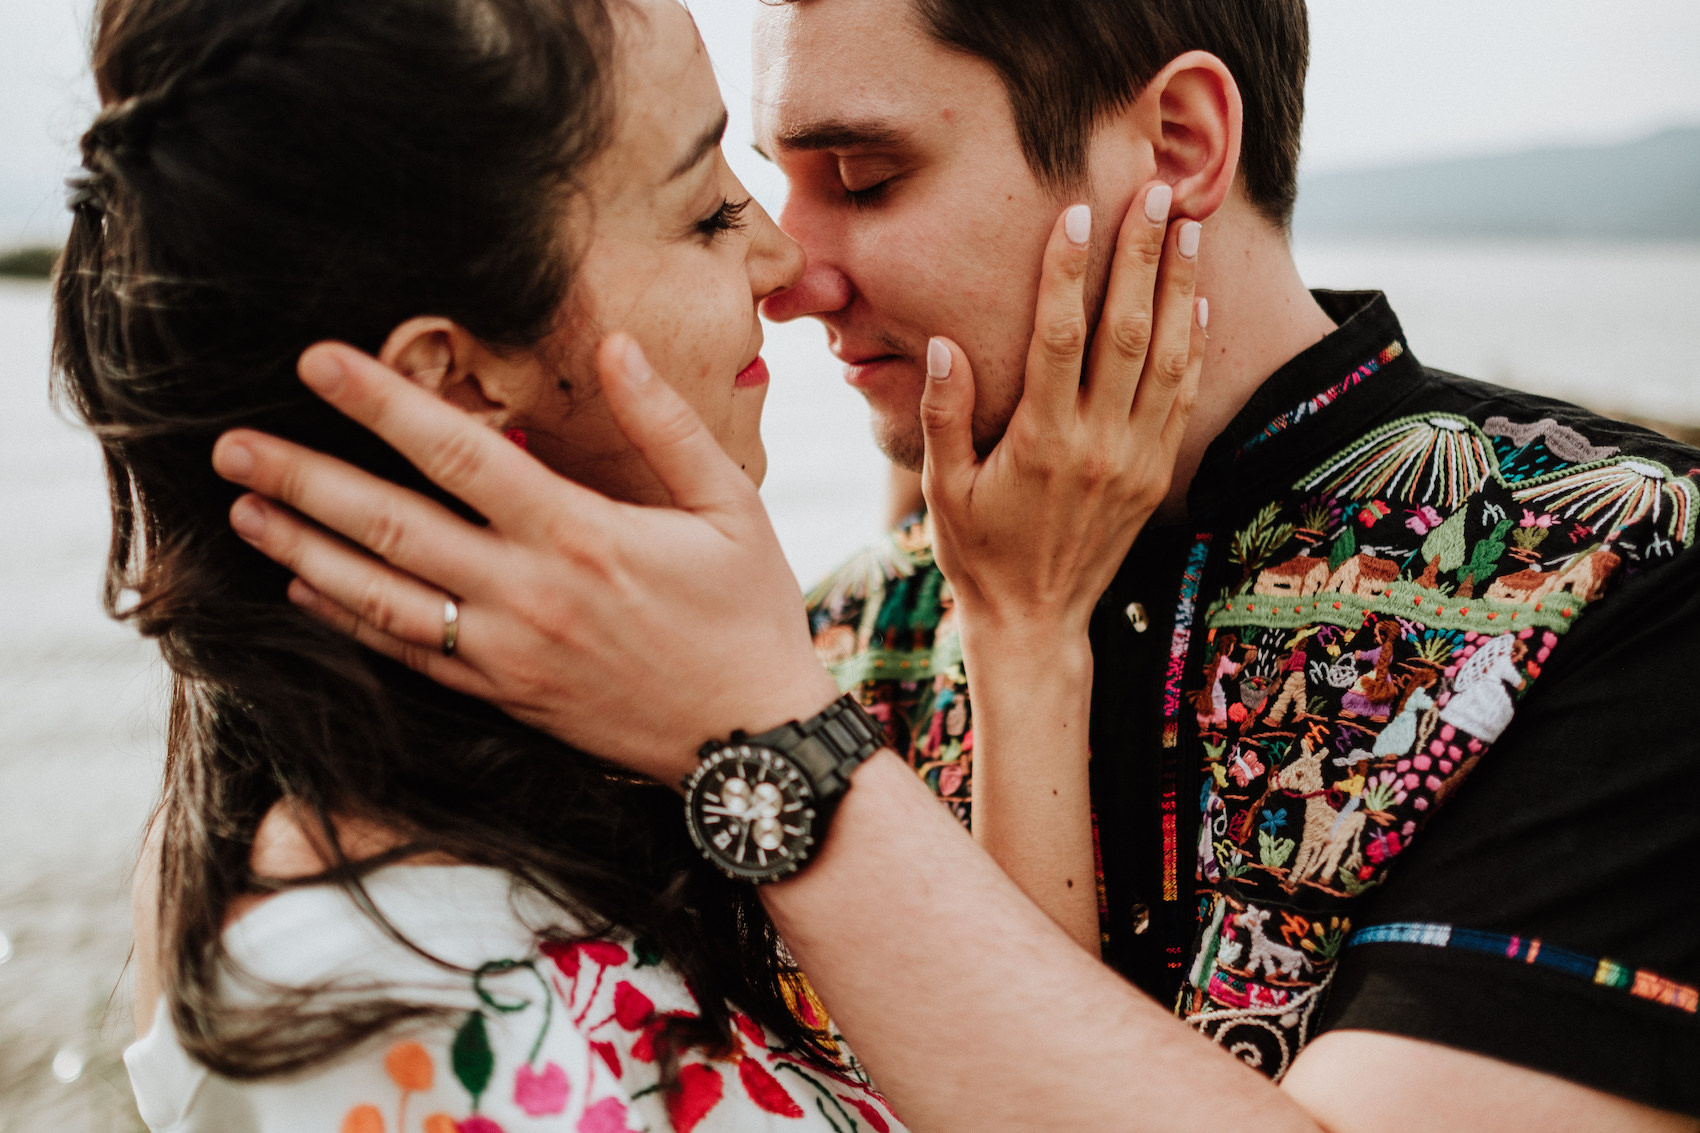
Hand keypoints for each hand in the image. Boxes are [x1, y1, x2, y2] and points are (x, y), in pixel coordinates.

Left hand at [211, 335, 838, 785]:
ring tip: (243, 509)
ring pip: (382, 597)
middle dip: (305, 479)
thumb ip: (667, 424)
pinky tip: (302, 590)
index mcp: (582, 535)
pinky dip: (347, 622)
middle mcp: (529, 595)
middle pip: (393, 526)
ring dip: (304, 550)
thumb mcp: (731, 508)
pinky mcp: (504, 698)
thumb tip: (614, 344)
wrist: (753, 742)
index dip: (383, 403)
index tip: (316, 362)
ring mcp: (508, 654)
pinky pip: (408, 655)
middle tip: (231, 443)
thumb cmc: (749, 616)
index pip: (461, 455)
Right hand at [921, 182, 1204, 641]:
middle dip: (1143, 256)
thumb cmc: (976, 552)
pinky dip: (1193, 343)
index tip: (1077, 215)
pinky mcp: (1155, 473)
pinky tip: (1197, 299)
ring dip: (1180, 286)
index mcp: (1042, 442)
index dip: (1067, 272)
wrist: (1034, 621)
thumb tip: (945, 344)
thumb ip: (943, 415)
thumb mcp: (942, 489)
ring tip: (1189, 226)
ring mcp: (1135, 459)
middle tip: (1157, 194)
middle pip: (1128, 332)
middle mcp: (1098, 445)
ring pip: (1168, 357)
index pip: (1059, 337)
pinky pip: (1182, 397)